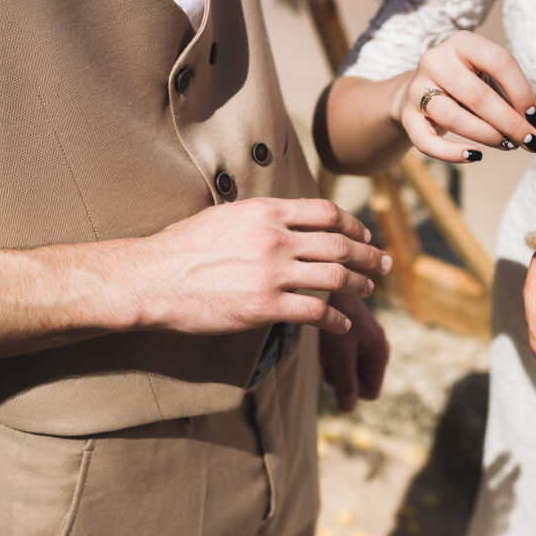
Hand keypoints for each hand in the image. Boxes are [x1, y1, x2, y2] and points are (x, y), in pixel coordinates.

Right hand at [135, 198, 391, 334]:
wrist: (151, 278)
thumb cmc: (181, 248)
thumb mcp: (226, 216)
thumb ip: (261, 217)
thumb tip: (285, 220)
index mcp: (266, 212)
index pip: (326, 213)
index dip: (352, 225)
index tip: (365, 235)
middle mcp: (275, 238)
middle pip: (339, 245)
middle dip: (368, 256)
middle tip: (384, 264)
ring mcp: (272, 273)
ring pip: (335, 278)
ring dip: (359, 285)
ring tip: (369, 290)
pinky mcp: (265, 307)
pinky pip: (316, 312)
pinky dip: (336, 319)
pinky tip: (344, 324)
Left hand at [320, 295, 390, 411]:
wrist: (330, 284)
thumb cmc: (336, 319)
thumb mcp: (341, 356)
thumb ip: (347, 384)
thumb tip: (349, 409)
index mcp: (381, 353)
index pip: (370, 392)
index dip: (351, 389)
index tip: (337, 370)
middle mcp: (378, 347)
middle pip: (359, 380)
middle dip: (342, 375)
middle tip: (331, 356)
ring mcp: (368, 340)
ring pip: (350, 368)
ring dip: (336, 363)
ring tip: (327, 345)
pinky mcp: (356, 333)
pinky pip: (345, 355)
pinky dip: (334, 352)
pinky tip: (326, 339)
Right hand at [392, 31, 535, 163]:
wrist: (420, 92)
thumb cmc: (468, 88)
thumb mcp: (495, 87)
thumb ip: (521, 105)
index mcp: (463, 43)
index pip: (500, 61)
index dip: (522, 92)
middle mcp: (436, 59)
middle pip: (478, 95)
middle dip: (510, 123)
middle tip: (531, 142)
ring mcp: (418, 87)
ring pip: (453, 118)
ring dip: (487, 137)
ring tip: (508, 145)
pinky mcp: (407, 115)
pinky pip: (426, 141)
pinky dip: (451, 154)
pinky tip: (475, 157)